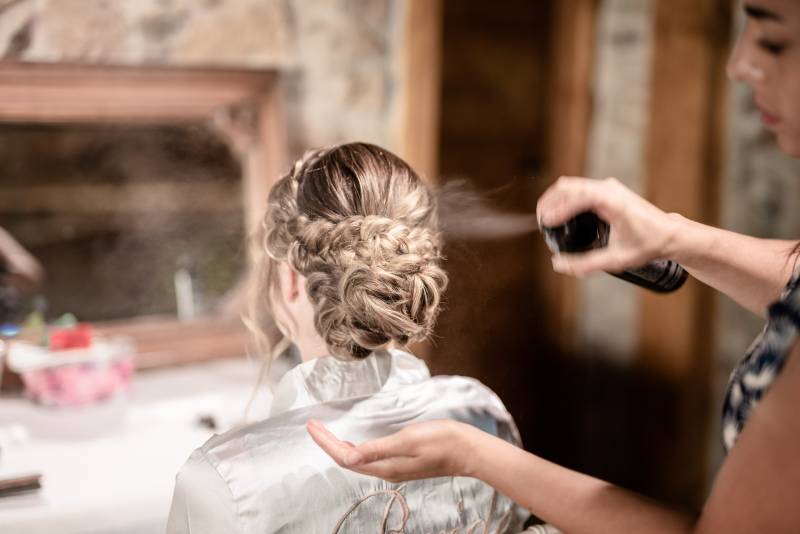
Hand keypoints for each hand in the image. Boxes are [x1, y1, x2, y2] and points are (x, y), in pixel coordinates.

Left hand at [306, 419, 479, 482]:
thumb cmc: (441, 441)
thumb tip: (347, 457)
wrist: (468, 450)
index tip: (311, 426)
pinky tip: (353, 440)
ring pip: (357, 459)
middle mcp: (386, 470)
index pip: (345, 457)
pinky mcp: (402, 461)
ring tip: (325, 432)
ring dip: (339, 445)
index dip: (326, 442)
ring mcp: (394, 467)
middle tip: (312, 426)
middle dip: (327, 443)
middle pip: (347, 459)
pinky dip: (355, 447)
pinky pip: (369, 457)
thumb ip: (377, 449)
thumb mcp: (408, 440)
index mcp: (385, 466)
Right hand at [536, 177, 681, 275]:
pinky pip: (578, 188)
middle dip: (549, 202)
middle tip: (539, 222)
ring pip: (571, 185)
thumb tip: (558, 265)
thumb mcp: (617, 259)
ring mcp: (607, 187)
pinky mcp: (606, 190)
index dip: (559, 208)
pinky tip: (558, 212)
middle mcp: (609, 189)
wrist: (669, 234)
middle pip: (568, 186)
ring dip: (555, 198)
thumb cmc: (648, 244)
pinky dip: (564, 198)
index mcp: (613, 201)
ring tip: (544, 217)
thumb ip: (586, 264)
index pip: (578, 197)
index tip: (546, 223)